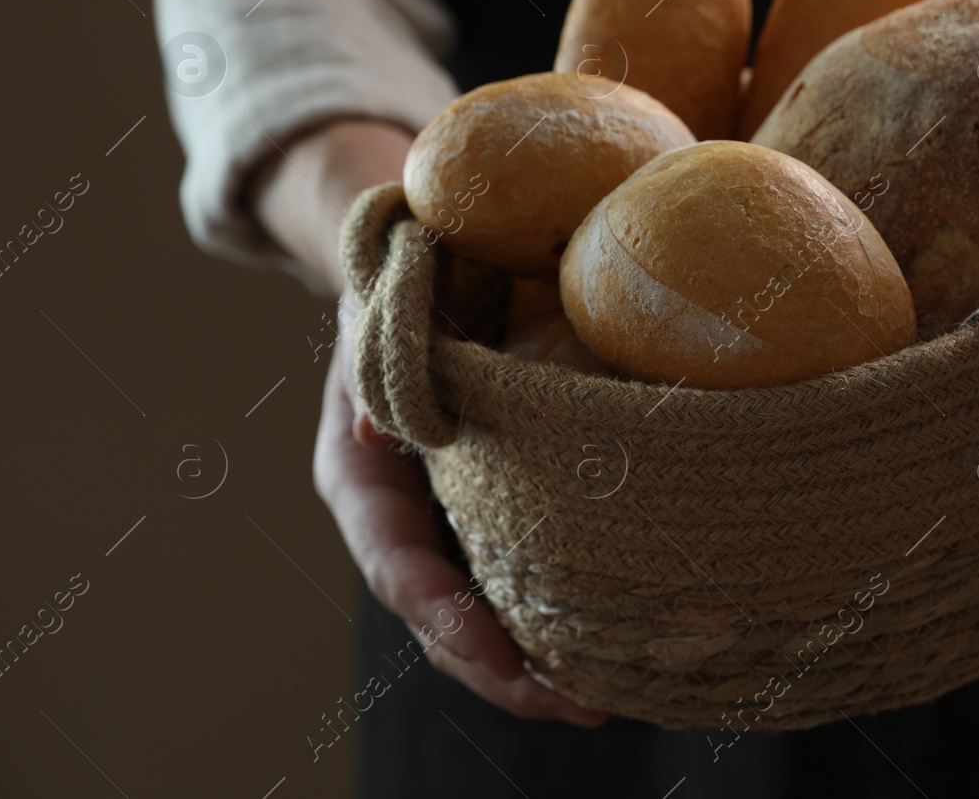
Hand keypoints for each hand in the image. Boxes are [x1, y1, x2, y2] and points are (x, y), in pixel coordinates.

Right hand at [313, 299, 608, 725]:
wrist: (422, 270)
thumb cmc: (399, 289)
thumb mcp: (375, 317)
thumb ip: (369, 368)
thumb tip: (374, 434)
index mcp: (360, 483)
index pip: (398, 568)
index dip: (446, 619)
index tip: (499, 658)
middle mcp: (402, 521)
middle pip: (444, 619)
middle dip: (504, 672)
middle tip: (578, 708)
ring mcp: (449, 525)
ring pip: (483, 614)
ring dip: (537, 664)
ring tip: (606, 699)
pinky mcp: (495, 515)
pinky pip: (521, 577)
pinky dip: (560, 616)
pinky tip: (618, 642)